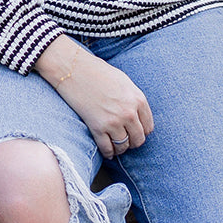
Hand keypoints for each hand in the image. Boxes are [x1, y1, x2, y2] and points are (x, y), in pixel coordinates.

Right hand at [34, 37, 153, 159]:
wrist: (74, 69)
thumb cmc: (98, 72)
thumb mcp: (124, 82)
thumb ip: (133, 99)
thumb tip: (137, 116)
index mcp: (138, 99)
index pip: (148, 126)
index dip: (142, 131)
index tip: (135, 132)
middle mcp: (129, 113)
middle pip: (138, 139)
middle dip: (133, 141)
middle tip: (126, 140)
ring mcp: (113, 121)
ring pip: (123, 146)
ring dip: (120, 148)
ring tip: (115, 146)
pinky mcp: (97, 128)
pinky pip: (107, 149)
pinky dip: (108, 153)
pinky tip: (107, 151)